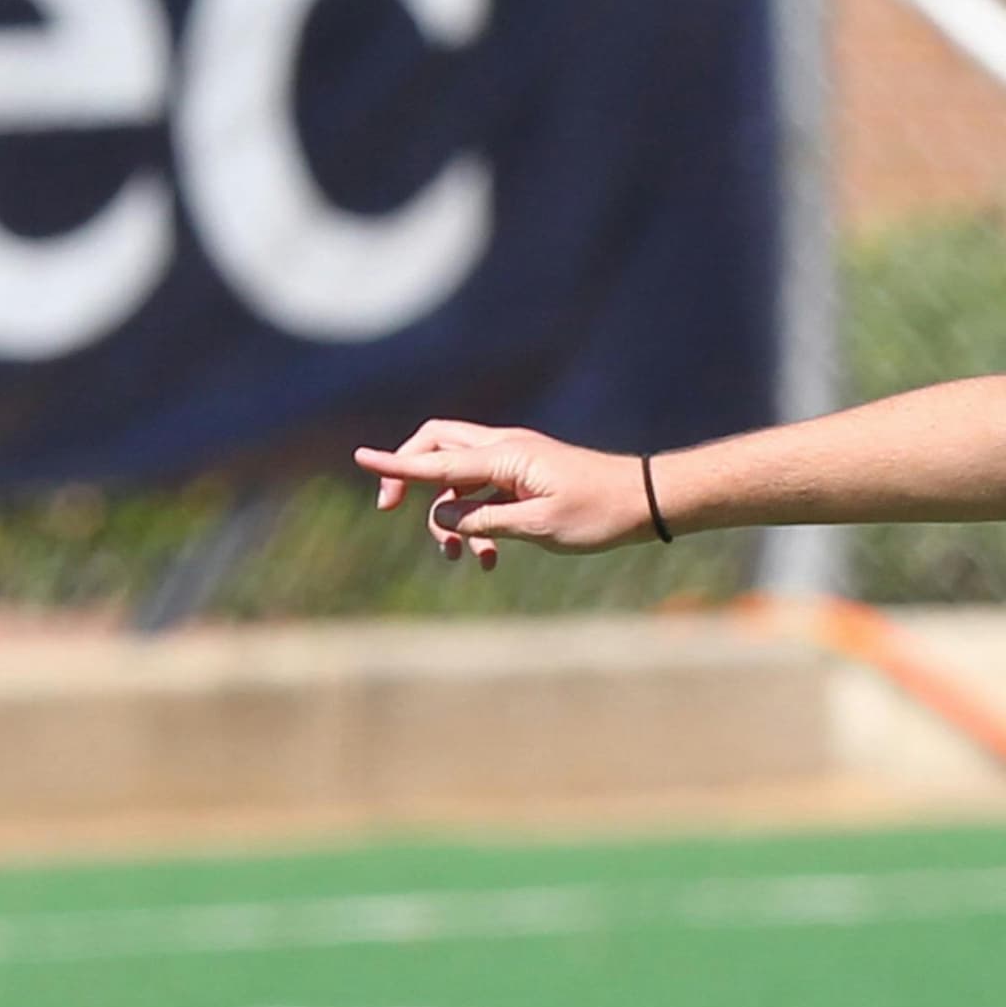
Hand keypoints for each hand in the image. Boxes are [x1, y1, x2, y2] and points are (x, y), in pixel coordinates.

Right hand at [351, 420, 654, 568]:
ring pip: (459, 476)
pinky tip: (489, 559)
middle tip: (393, 512)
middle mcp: (505, 449)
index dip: (395, 465)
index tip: (358, 458)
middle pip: (438, 447)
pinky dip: (477, 519)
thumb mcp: (538, 526)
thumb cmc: (600, 514)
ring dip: (448, 514)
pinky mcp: (527, 476)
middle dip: (410, 476)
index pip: (436, 459)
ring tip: (456, 558)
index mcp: (505, 456)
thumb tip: (440, 518)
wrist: (647, 501)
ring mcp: (516, 460)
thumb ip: (484, 521)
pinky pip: (485, 491)